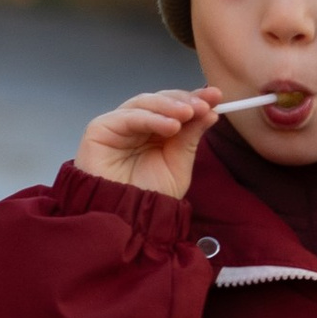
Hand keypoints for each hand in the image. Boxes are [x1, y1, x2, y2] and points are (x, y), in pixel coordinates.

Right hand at [74, 86, 216, 199]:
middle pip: (160, 101)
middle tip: (204, 105)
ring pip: (144, 103)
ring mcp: (117, 125)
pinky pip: (128, 117)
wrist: (126, 221)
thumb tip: (210, 111)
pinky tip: (171, 126)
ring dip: (169, 106)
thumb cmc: (150, 197)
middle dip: (184, 100)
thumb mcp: (178, 165)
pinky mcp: (100, 129)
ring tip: (189, 113)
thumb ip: (190, 137)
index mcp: (155, 131)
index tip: (217, 96)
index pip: (174, 107)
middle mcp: (136, 125)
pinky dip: (151, 118)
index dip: (194, 99)